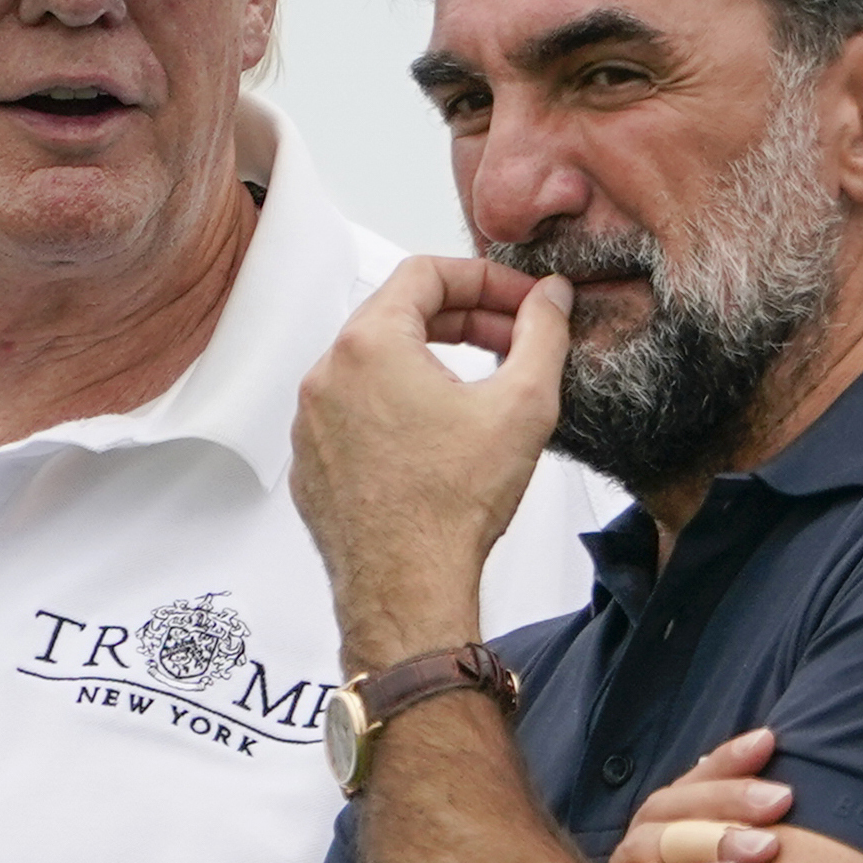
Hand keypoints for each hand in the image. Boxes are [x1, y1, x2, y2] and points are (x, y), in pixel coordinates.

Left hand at [291, 257, 572, 670]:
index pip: (425, 273)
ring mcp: (311, 422)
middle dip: (463, 318)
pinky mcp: (312, 463)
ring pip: (374, 365)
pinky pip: (354, 412)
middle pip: (397, 314)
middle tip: (511, 339)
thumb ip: (542, 333)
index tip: (521, 301)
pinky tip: (438, 437)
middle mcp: (326, 375)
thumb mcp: (523, 404)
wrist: (407, 589)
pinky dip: (396, 407)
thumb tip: (551, 297)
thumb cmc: (452, 506)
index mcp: (369, 345)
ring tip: (480, 388)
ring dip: (428, 362)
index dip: (485, 278)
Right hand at [602, 729, 793, 862]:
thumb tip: (772, 756)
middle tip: (782, 799)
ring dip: (711, 839)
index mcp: (663, 822)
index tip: (768, 742)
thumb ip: (744, 821)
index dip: (729, 760)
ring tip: (765, 846)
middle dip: (729, 799)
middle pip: (673, 805)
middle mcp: (640, 844)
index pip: (693, 780)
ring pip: (657, 843)